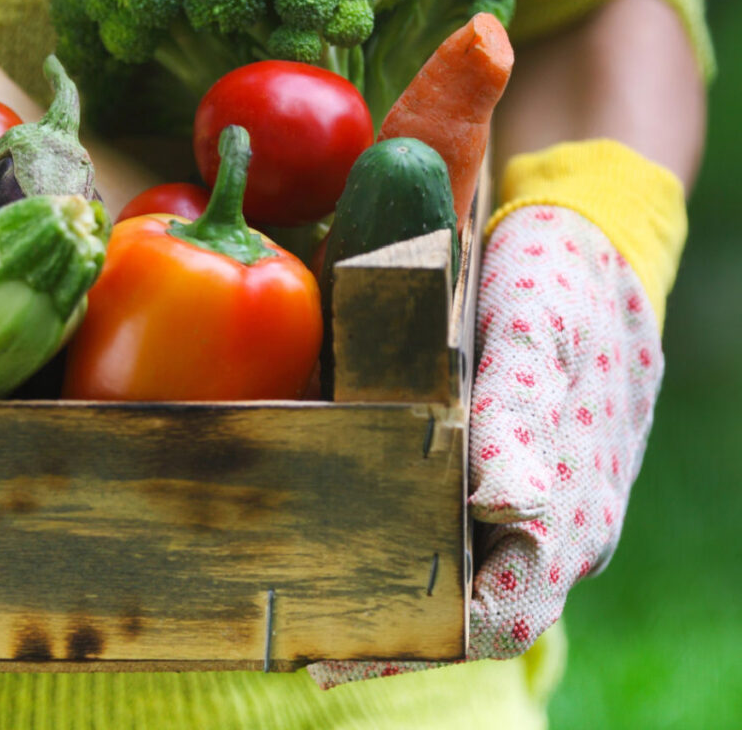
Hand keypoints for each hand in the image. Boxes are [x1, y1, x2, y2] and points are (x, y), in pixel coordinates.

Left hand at [308, 201, 664, 688]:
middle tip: (303, 627)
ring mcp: (532, 498)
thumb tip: (502, 502)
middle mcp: (554, 522)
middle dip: (393, 627)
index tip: (340, 650)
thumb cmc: (563, 285)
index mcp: (571, 508)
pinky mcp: (507, 468)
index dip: (423, 643)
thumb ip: (521, 412)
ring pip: (464, 571)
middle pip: (472, 608)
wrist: (592, 246)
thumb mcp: (541, 330)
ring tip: (310, 594)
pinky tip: (349, 528)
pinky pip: (460, 524)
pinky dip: (408, 541)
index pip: (500, 615)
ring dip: (396, 591)